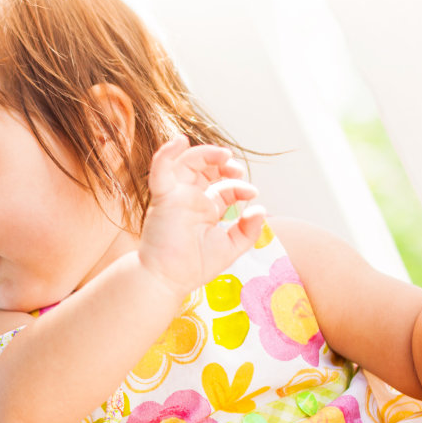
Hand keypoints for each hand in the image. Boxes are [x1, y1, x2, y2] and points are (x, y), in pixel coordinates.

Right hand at [136, 137, 266, 294]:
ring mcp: (175, 196)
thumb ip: (248, 230)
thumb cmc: (194, 266)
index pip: (224, 187)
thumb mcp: (230, 248)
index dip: (240, 186)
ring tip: (223, 155)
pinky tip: (178, 141)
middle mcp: (189, 199)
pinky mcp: (162, 198)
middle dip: (223, 163)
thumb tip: (261, 209)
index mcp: (205, 209)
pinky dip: (166, 154)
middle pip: (205, 168)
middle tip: (236, 168)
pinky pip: (160, 171)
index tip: (252, 194)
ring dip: (205, 153)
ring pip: (187, 163)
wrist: (168, 280)